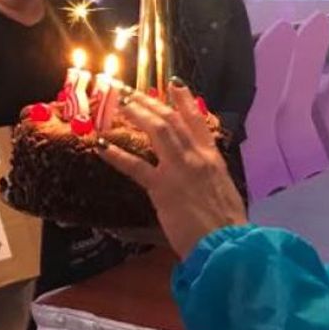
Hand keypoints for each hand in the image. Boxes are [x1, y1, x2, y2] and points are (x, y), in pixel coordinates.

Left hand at [98, 82, 245, 259]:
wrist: (227, 245)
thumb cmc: (227, 226)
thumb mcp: (224, 192)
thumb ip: (208, 179)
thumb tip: (198, 178)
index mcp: (213, 159)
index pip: (198, 121)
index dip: (185, 101)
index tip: (174, 85)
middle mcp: (196, 158)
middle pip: (171, 120)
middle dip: (150, 102)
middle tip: (130, 90)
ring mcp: (179, 170)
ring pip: (157, 130)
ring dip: (136, 114)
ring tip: (119, 103)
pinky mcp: (162, 188)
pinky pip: (135, 166)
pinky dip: (116, 154)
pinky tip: (101, 145)